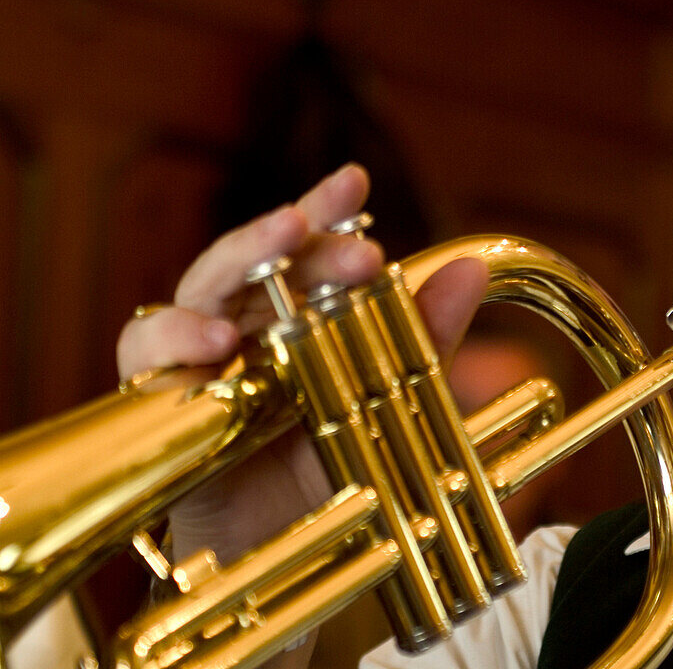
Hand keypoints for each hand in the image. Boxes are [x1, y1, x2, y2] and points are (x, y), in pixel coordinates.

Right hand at [115, 164, 487, 666]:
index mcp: (298, 315)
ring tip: (280, 243)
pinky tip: (214, 342)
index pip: (307, 250)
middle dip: (295, 234)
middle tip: (337, 228)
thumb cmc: (330, 467)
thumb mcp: (388, 402)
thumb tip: (470, 271)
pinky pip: (145, 350)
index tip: (353, 178)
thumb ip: (424, 339)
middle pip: (255, 258)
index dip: (324, 211)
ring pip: (201, 286)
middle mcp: (246, 323)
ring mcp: (199, 355)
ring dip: (240, 259)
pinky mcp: (159, 394)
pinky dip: (175, 337)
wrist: (282, 552)